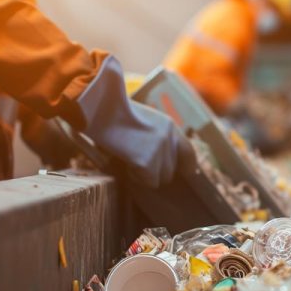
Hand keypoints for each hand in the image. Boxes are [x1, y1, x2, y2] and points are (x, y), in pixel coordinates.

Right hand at [76, 57, 192, 187]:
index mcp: (170, 126)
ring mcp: (161, 151)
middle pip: (171, 170)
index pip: (189, 152)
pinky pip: (147, 181)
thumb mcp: (143, 120)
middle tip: (136, 161)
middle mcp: (170, 138)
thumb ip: (155, 137)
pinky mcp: (148, 163)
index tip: (184, 172)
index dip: (186, 165)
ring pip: (159, 178)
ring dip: (144, 174)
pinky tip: (125, 161)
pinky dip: (135, 176)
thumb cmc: (112, 113)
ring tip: (128, 158)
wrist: (101, 109)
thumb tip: (157, 161)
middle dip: (155, 170)